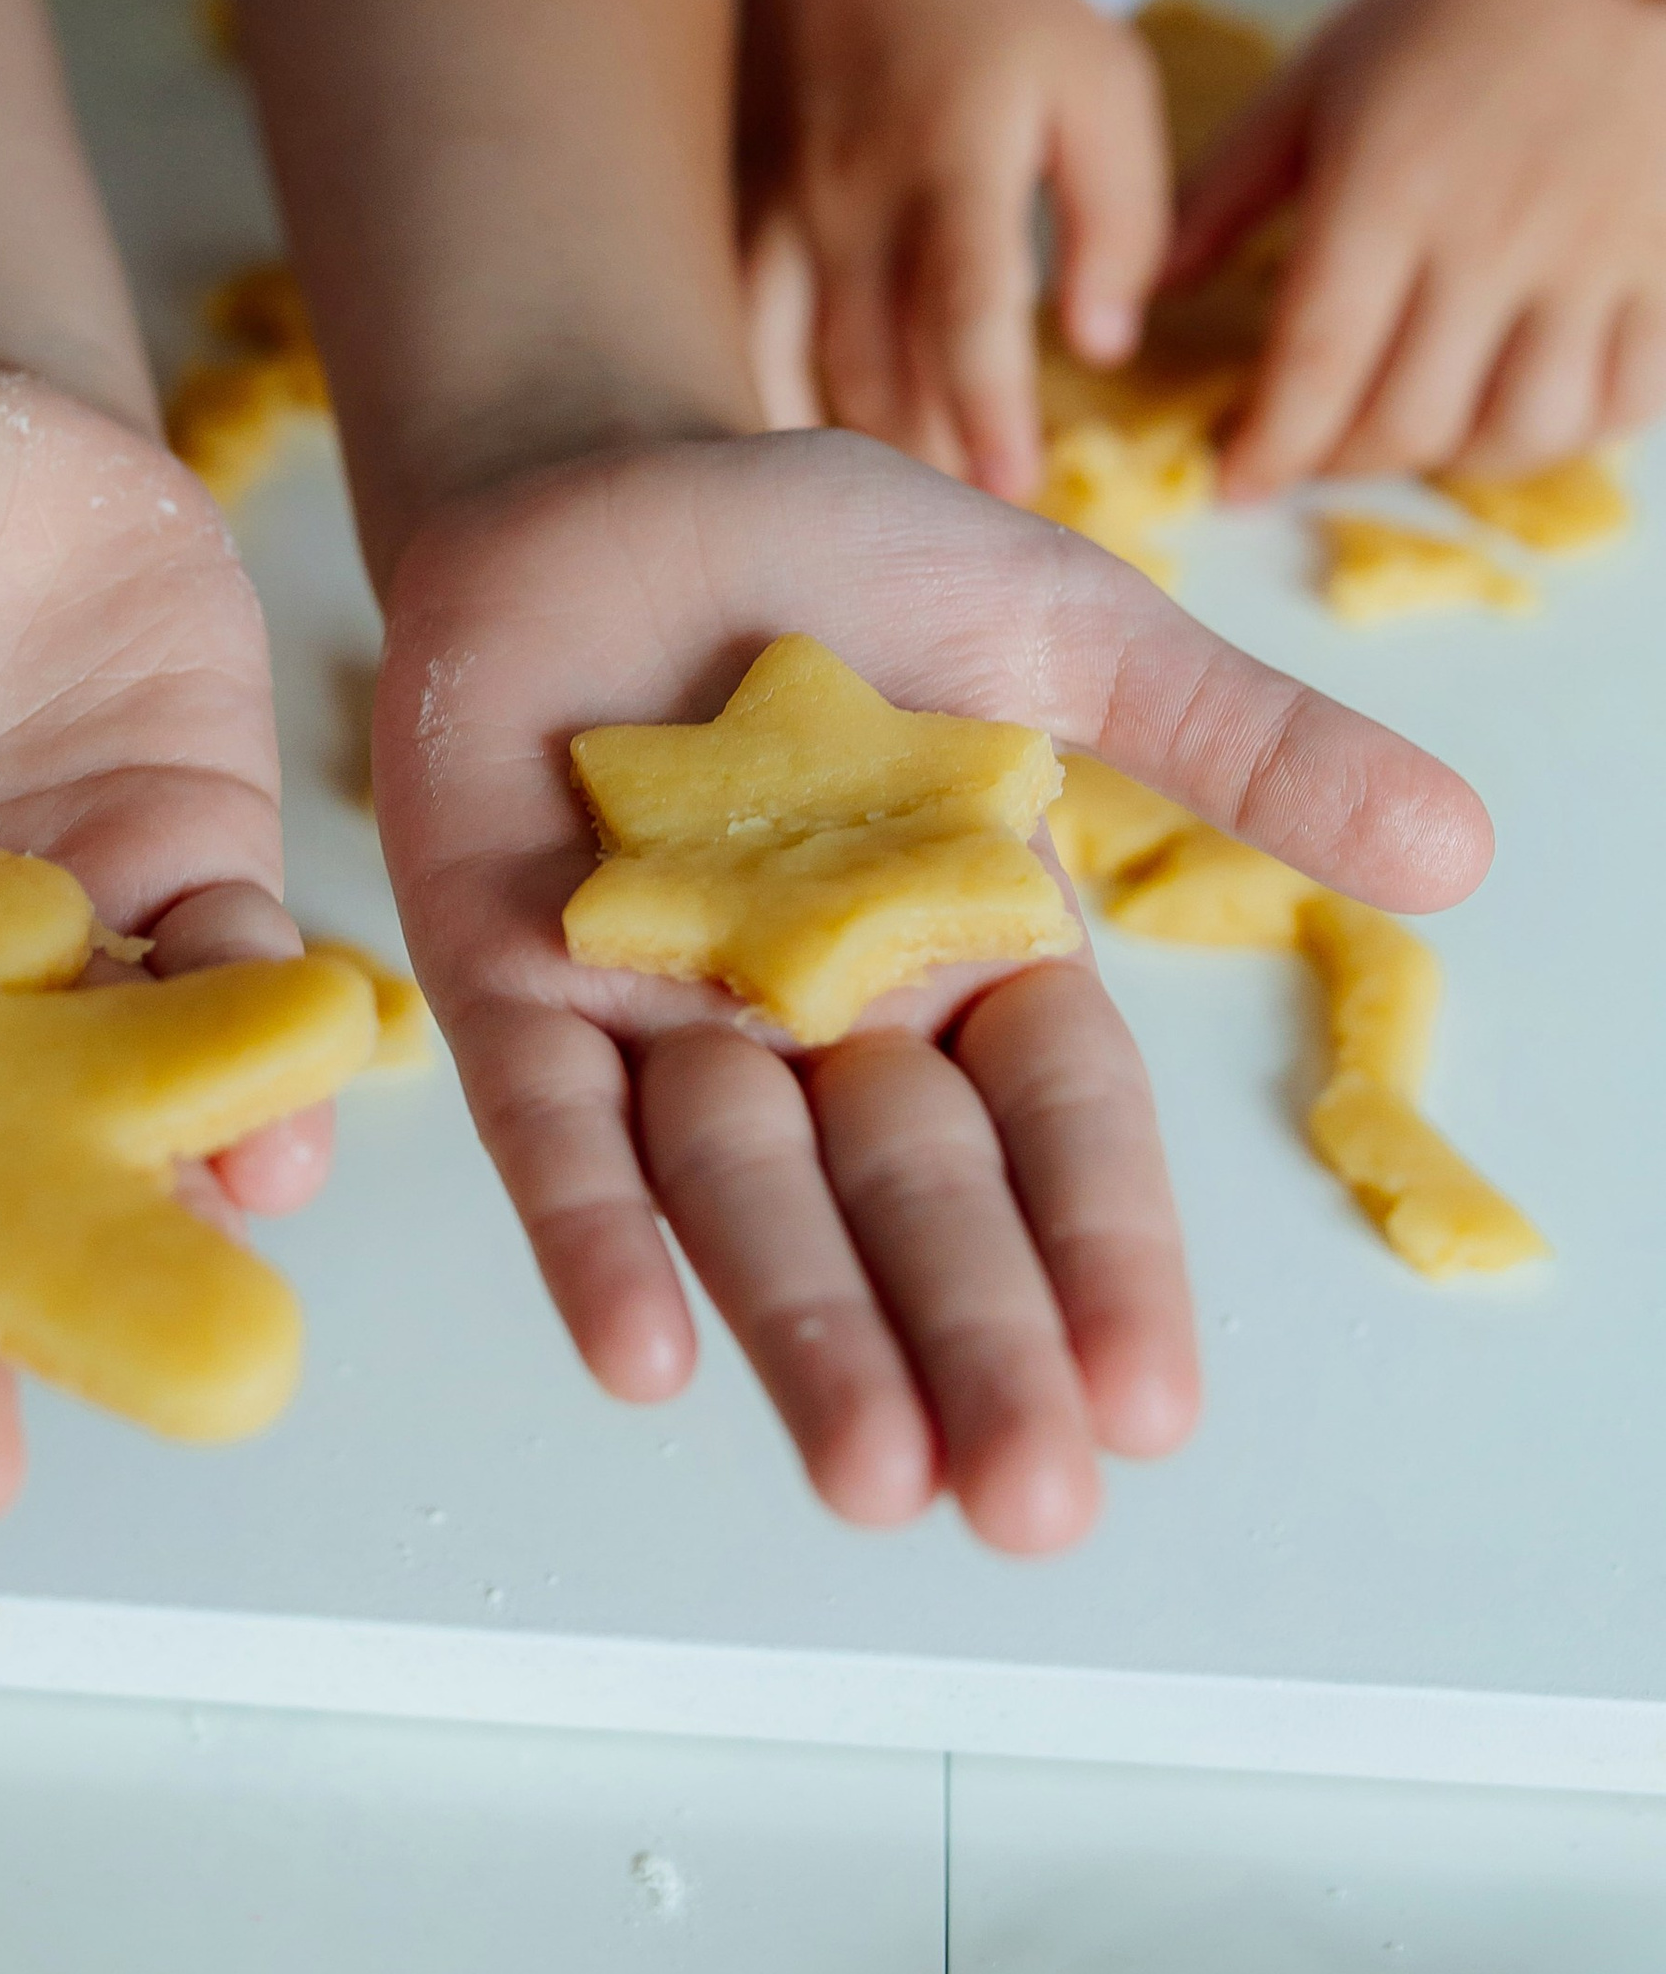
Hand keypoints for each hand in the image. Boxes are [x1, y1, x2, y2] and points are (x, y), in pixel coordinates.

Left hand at [373, 428, 1489, 1554]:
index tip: (1152, 1404)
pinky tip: (645, 1355)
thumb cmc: (832, 551)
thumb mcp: (1062, 627)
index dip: (1102, 1256)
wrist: (600, 469)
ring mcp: (663, 1006)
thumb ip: (1239, 741)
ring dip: (807, 1332)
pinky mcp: (512, 980)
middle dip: (973, 1346)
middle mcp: (823, 1014)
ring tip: (874, 1479)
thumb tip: (1461, 848)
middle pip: (914, 1199)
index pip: (1056, 1128)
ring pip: (746, 1195)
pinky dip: (596, 1233)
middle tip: (1027, 1504)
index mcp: (970, 950)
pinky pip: (556, 1126)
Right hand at [745, 0, 1170, 497]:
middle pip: (872, 369)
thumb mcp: (1103, 80)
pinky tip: (784, 472)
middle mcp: (847, 195)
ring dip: (835, 456)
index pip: (965, 315)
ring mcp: (767, 210)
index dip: (988, 415)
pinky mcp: (719, 217)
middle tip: (969, 543)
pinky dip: (754, 405)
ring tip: (885, 522)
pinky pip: (724, 336)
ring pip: (783, 366)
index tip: (1016, 493)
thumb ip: (1122, 214)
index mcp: (952, 159)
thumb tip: (1102, 347)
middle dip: (924, 467)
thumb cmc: (993, 10)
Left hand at [1177, 0, 1665, 497]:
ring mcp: (1595, 264)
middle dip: (1341, 460)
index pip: (1319, 364)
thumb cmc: (1460, 5)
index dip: (1270, 447)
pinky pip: (1622, 404)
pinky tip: (1515, 408)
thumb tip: (1144, 290)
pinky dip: (1563, 434)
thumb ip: (1225, 190)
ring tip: (1406, 434)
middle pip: (1410, 417)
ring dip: (1448, 459)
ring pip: (1517, 432)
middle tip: (1309, 452)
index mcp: (1391, 188)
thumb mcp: (1321, 78)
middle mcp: (1494, 241)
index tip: (1234, 483)